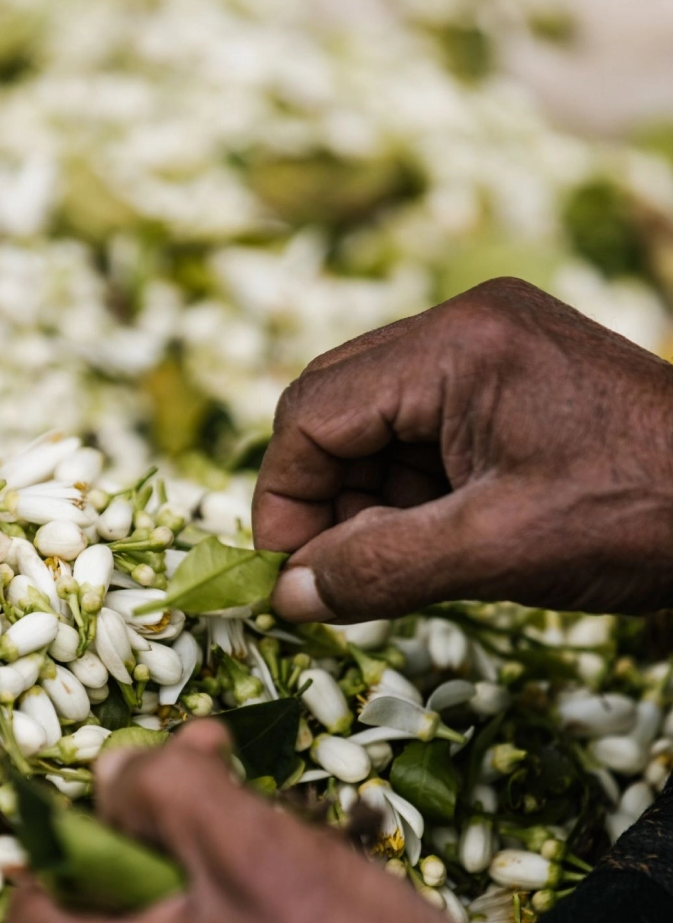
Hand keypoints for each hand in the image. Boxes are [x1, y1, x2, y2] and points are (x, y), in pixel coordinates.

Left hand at [7, 722, 494, 922]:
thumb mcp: (251, 843)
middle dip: (162, 847)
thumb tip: (111, 772)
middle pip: (107, 922)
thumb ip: (164, 790)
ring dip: (209, 889)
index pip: (30, 905)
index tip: (134, 797)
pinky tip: (309, 916)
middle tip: (233, 800)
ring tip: (292, 851)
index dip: (68, 836)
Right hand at [255, 277, 672, 622]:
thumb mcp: (495, 553)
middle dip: (321, 497)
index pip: (313, 412)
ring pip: (374, 422)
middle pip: (335, 406)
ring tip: (397, 564)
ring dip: (365, 499)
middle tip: (332, 576)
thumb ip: (379, 570)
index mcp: (457, 346)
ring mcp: (490, 346)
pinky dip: (408, 489)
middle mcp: (465, 326)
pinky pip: (422, 428)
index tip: (288, 577)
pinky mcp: (509, 377)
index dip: (285, 500)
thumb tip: (287, 596)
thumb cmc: (639, 516)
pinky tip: (436, 538)